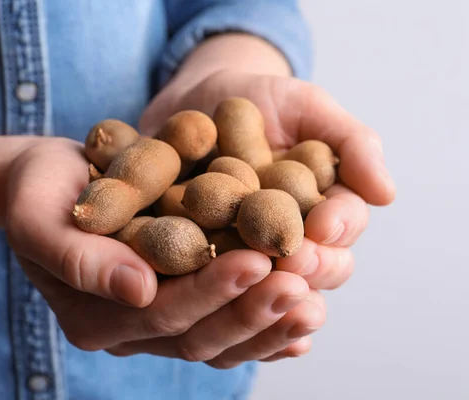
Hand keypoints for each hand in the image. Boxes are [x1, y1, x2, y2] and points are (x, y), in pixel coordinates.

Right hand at [4, 138, 321, 367]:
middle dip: (251, 310)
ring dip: (268, 322)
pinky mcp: (175, 304)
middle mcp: (128, 331)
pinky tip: (301, 323)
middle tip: (301, 283)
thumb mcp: (40, 218)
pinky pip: (224, 327)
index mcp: (95, 317)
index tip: (256, 259)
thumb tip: (139, 290)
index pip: (161, 314)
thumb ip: (78, 259)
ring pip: (219, 339)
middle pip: (199, 335)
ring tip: (314, 298)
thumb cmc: (40, 194)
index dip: (211, 291)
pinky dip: (263, 328)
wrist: (50, 187)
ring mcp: (153, 324)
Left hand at [141, 69, 395, 289]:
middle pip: (310, 267)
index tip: (323, 225)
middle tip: (290, 258)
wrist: (199, 96)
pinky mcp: (197, 251)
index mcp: (321, 209)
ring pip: (263, 282)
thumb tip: (386, 195)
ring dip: (262, 285)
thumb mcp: (308, 108)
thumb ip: (351, 144)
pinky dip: (204, 277)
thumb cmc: (263, 99)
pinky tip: (200, 281)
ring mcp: (243, 249)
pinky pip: (203, 272)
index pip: (342, 228)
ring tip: (250, 274)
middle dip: (306, 266)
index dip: (338, 229)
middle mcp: (286, 237)